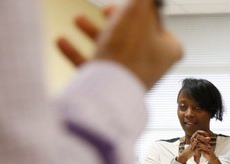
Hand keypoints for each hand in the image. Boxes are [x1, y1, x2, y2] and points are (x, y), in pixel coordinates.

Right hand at [58, 0, 181, 88]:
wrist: (111, 89)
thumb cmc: (129, 51)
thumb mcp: (139, 10)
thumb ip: (145, 0)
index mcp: (168, 50)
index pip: (159, 26)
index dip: (144, 13)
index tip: (130, 6)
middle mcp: (152, 66)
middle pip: (132, 36)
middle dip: (114, 21)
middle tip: (106, 10)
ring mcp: (130, 77)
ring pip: (111, 50)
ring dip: (93, 32)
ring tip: (78, 20)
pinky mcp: (109, 86)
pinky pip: (92, 66)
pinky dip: (76, 53)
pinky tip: (61, 41)